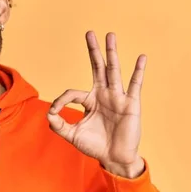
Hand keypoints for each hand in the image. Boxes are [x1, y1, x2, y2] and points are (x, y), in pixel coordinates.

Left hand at [47, 31, 145, 177]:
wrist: (114, 158)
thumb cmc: (95, 145)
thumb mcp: (72, 135)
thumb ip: (58, 124)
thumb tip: (48, 113)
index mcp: (90, 100)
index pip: (72, 92)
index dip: (60, 100)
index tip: (54, 111)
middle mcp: (103, 94)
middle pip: (97, 68)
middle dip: (93, 51)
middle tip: (89, 33)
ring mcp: (118, 97)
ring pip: (113, 71)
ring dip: (111, 53)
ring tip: (110, 35)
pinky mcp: (131, 104)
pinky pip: (135, 85)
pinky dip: (139, 71)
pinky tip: (142, 57)